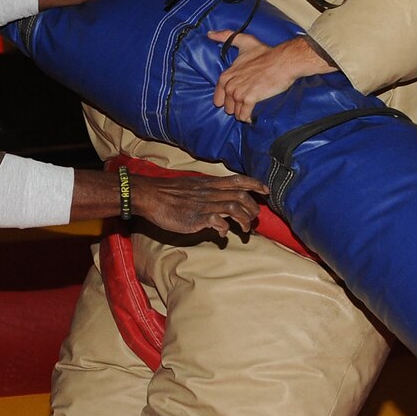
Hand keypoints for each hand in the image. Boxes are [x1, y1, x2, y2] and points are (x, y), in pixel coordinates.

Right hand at [128, 171, 264, 237]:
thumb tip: (218, 199)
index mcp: (210, 183)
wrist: (150, 196)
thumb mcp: (192, 186)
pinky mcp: (196, 218)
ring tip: (244, 230)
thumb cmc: (169, 193)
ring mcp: (204, 205)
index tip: (266, 191)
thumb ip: (208, 191)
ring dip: (244, 220)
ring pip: (234, 207)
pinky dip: (225, 229)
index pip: (238, 179)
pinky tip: (223, 235)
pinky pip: (218, 221)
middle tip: (253, 219)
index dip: (255, 184)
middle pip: (241, 195)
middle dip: (253, 208)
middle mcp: (210, 192)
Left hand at [208, 32, 334, 120]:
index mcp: (226, 75)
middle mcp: (230, 85)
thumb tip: (209, 34)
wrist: (283, 61)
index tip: (237, 98)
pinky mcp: (250, 99)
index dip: (227, 99)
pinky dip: (248, 118)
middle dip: (236, 106)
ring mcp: (239, 93)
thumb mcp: (244, 41)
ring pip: (235, 112)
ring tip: (250, 109)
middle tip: (247, 103)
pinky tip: (253, 117)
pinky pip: (244, 115)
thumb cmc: (266, 53)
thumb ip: (226, 36)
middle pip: (227, 106)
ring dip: (242, 113)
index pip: (219, 95)